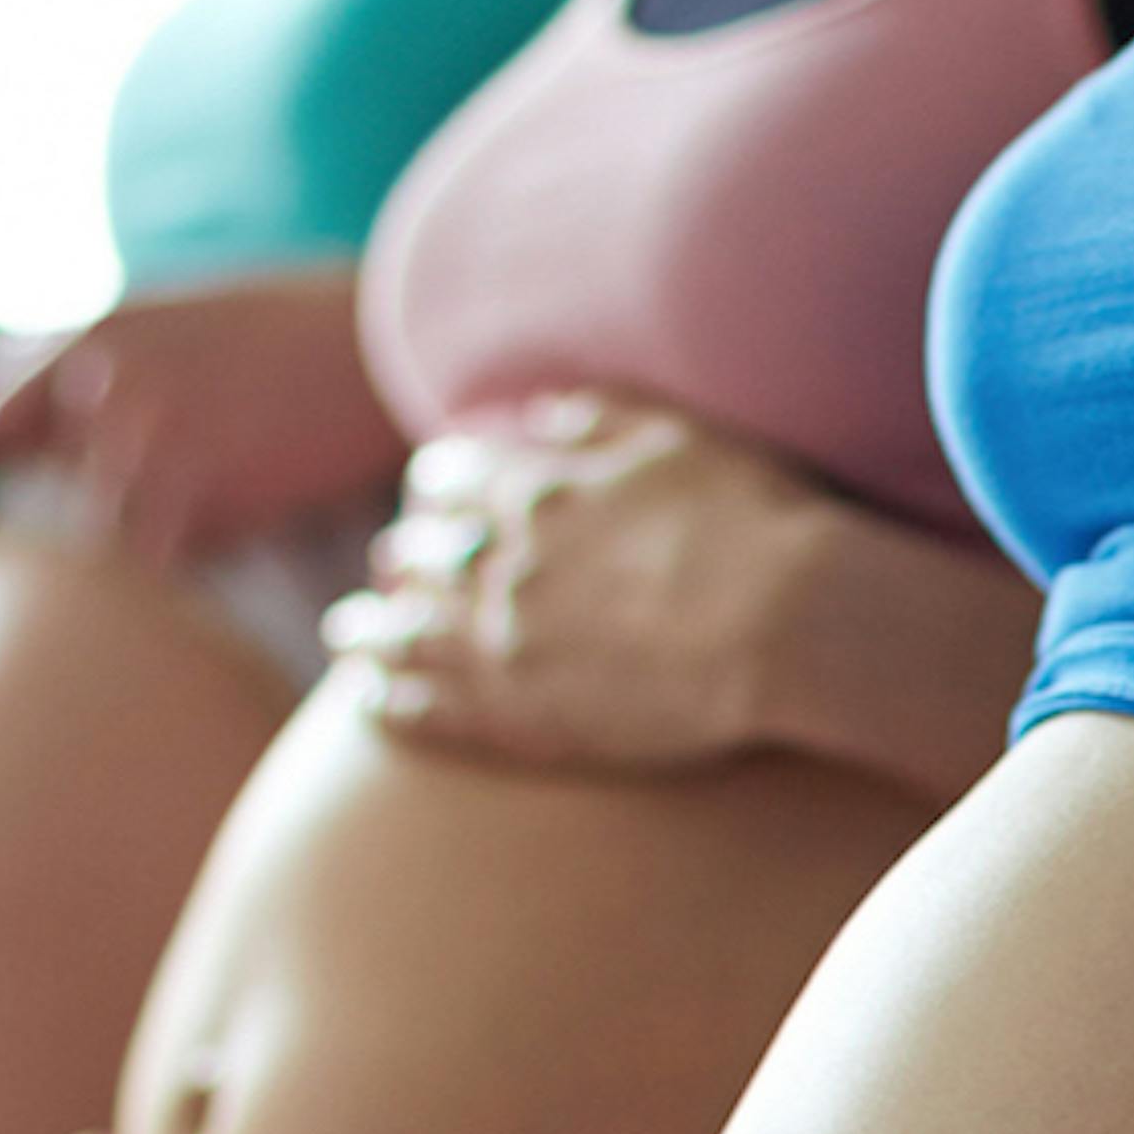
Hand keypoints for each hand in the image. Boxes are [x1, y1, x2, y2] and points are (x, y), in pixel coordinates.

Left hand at [0, 269, 401, 569]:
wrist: (388, 343)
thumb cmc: (291, 330)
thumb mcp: (174, 316)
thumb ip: (98, 360)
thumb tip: (30, 417)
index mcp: (91, 330)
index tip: (28, 465)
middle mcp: (98, 380)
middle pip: (26, 475)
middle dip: (69, 488)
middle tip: (142, 484)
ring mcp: (145, 439)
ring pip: (101, 527)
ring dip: (151, 523)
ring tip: (224, 477)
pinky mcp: (200, 494)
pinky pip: (168, 554)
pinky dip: (207, 543)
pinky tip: (258, 495)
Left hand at [332, 396, 833, 771]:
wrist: (789, 625)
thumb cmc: (756, 522)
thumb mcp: (682, 440)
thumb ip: (605, 419)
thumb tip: (547, 413)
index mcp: (539, 490)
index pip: (457, 477)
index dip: (439, 481)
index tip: (430, 487)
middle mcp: (503, 564)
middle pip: (419, 556)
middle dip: (400, 555)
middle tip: (386, 561)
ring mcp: (504, 645)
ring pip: (405, 635)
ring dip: (368, 630)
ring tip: (345, 634)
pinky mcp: (521, 720)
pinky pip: (427, 710)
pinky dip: (386, 701)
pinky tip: (364, 701)